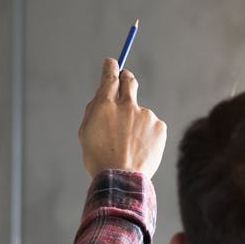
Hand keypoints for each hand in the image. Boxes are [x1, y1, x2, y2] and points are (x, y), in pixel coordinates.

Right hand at [78, 58, 166, 177]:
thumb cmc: (99, 159)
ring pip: (139, 113)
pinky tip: (140, 150)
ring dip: (135, 123)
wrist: (122, 180)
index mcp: (104, 106)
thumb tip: (101, 94)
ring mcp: (145, 115)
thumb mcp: (85, 133)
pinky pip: (152, 127)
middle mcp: (126, 105)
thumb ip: (94, 110)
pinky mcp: (159, 127)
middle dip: (126, 78)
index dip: (111, 67)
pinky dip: (147, 135)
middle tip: (125, 82)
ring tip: (129, 146)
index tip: (112, 63)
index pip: (109, 76)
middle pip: (129, 81)